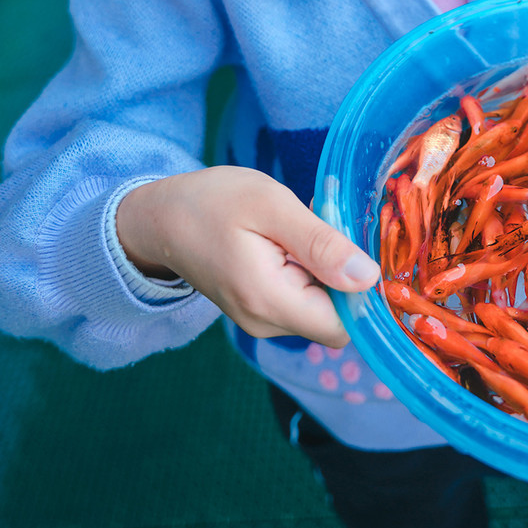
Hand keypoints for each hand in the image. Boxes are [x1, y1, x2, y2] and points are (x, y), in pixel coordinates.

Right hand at [114, 166, 379, 345]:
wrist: (158, 218)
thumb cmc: (211, 202)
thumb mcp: (270, 205)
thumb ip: (320, 243)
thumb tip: (369, 278)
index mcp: (269, 301)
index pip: (345, 325)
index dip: (361, 290)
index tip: (352, 243)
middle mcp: (266, 323)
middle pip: (336, 315)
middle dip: (342, 271)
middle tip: (320, 221)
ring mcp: (261, 320)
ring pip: (321, 305)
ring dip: (324, 267)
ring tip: (297, 225)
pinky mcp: (260, 310)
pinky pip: (302, 298)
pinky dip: (307, 269)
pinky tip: (289, 238)